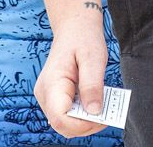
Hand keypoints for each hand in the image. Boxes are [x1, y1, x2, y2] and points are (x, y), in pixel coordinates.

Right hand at [35, 9, 109, 136]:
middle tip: (108, 112)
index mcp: (52, 83)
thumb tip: (94, 112)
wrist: (74, 26)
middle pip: (62, 125)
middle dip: (86, 125)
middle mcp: (44, 94)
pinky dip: (82, 115)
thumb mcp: (93, 57)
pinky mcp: (54, 98)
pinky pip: (67, 115)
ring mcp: (47, 97)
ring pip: (65, 124)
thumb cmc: (83, 38)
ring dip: (85, 121)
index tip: (104, 116)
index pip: (61, 119)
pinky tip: (94, 102)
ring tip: (103, 106)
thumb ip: (92, 85)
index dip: (82, 124)